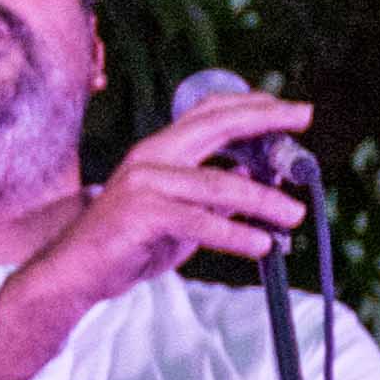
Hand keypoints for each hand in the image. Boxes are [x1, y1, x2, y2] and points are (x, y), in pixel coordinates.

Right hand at [0, 82, 306, 379]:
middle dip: (265, 120)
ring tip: (294, 215)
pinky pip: (200, 221)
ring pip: (218, 183)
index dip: (253, 106)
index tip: (292, 110)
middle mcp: (151, 156)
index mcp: (159, 150)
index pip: (210, 113)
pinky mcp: (142, 214)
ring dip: (263, 199)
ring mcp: (145, 183)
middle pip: (216, 125)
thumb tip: (253, 181)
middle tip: (305, 121)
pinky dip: (235, 233)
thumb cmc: (126, 245)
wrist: (74, 274)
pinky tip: (261, 244)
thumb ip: (211, 197)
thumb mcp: (178, 216)